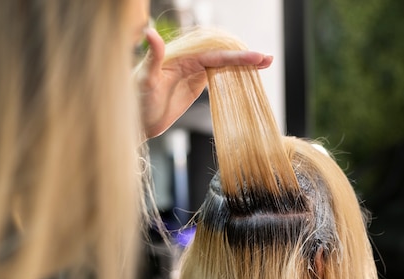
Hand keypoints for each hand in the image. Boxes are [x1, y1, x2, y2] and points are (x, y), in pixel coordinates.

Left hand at [137, 28, 272, 138]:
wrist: (135, 121)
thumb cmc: (135, 100)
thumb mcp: (144, 79)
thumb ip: (152, 57)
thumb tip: (150, 32)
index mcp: (181, 58)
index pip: (214, 55)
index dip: (236, 57)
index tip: (256, 58)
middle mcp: (189, 63)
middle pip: (223, 57)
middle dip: (245, 58)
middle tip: (268, 59)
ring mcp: (193, 74)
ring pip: (223, 66)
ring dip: (242, 66)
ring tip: (264, 66)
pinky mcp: (194, 86)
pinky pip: (217, 78)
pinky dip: (233, 77)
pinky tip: (246, 78)